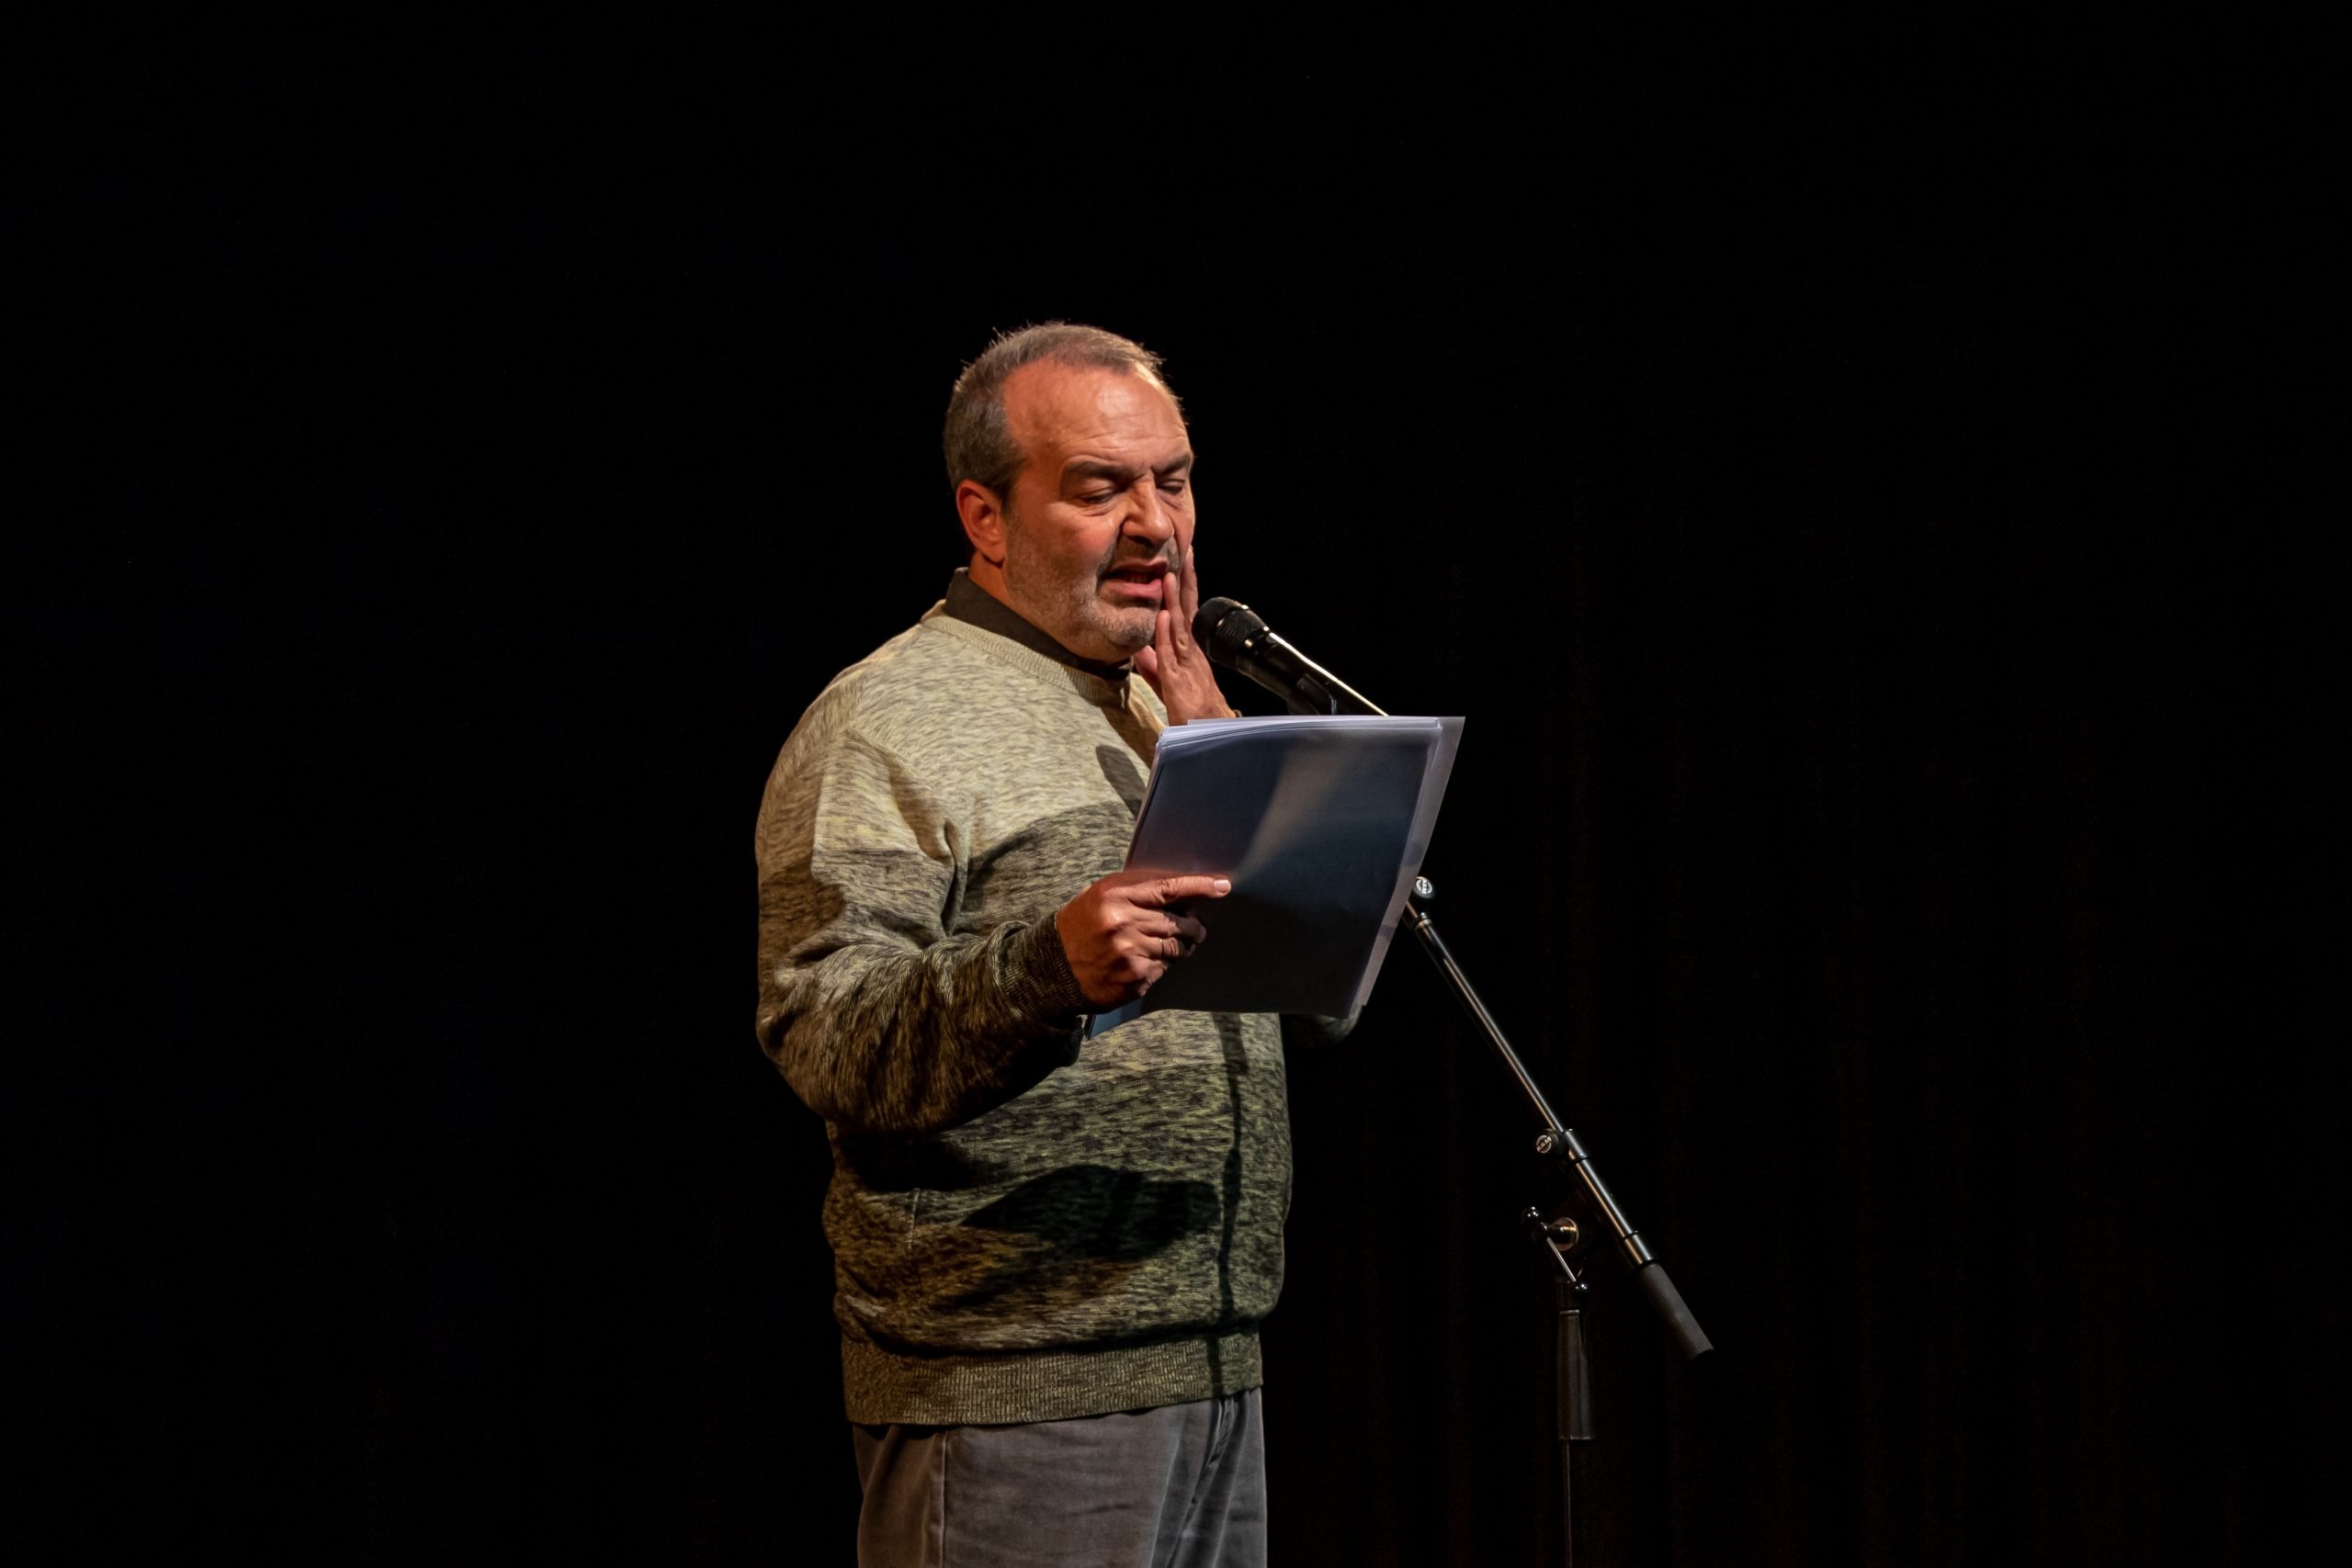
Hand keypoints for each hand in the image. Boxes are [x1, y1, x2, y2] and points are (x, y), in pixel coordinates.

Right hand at [1055, 870, 1230, 1008]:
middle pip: (1178, 922)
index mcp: (1115, 895)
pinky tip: (1144, 963)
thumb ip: (1139, 891)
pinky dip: (1160, 966)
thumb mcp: (1102, 895)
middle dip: (1193, 926)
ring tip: (1174, 945)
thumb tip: (1186, 895)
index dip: (1200, 886)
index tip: (1223, 887)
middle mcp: (1122, 923)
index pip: (1169, 888)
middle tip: (1197, 928)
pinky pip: (1163, 970)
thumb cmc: (1081, 925)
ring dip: (1181, 947)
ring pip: (1175, 948)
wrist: (1052, 967)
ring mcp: (1129, 953)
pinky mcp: (1133, 979)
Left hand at [1134, 541, 1236, 725]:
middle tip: (1186, 550)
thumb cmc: (1190, 711)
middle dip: (1186, 579)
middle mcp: (1191, 652)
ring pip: (1180, 626)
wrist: (1207, 736)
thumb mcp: (1166, 683)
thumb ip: (1153, 664)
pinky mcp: (1179, 682)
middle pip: (1188, 610)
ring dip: (1174, 599)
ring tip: (1170, 573)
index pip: (1186, 611)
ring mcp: (1187, 665)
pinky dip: (1167, 634)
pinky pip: (1171, 654)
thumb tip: (1138, 647)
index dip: (1182, 586)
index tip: (1182, 560)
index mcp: (1189, 651)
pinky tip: (1165, 616)